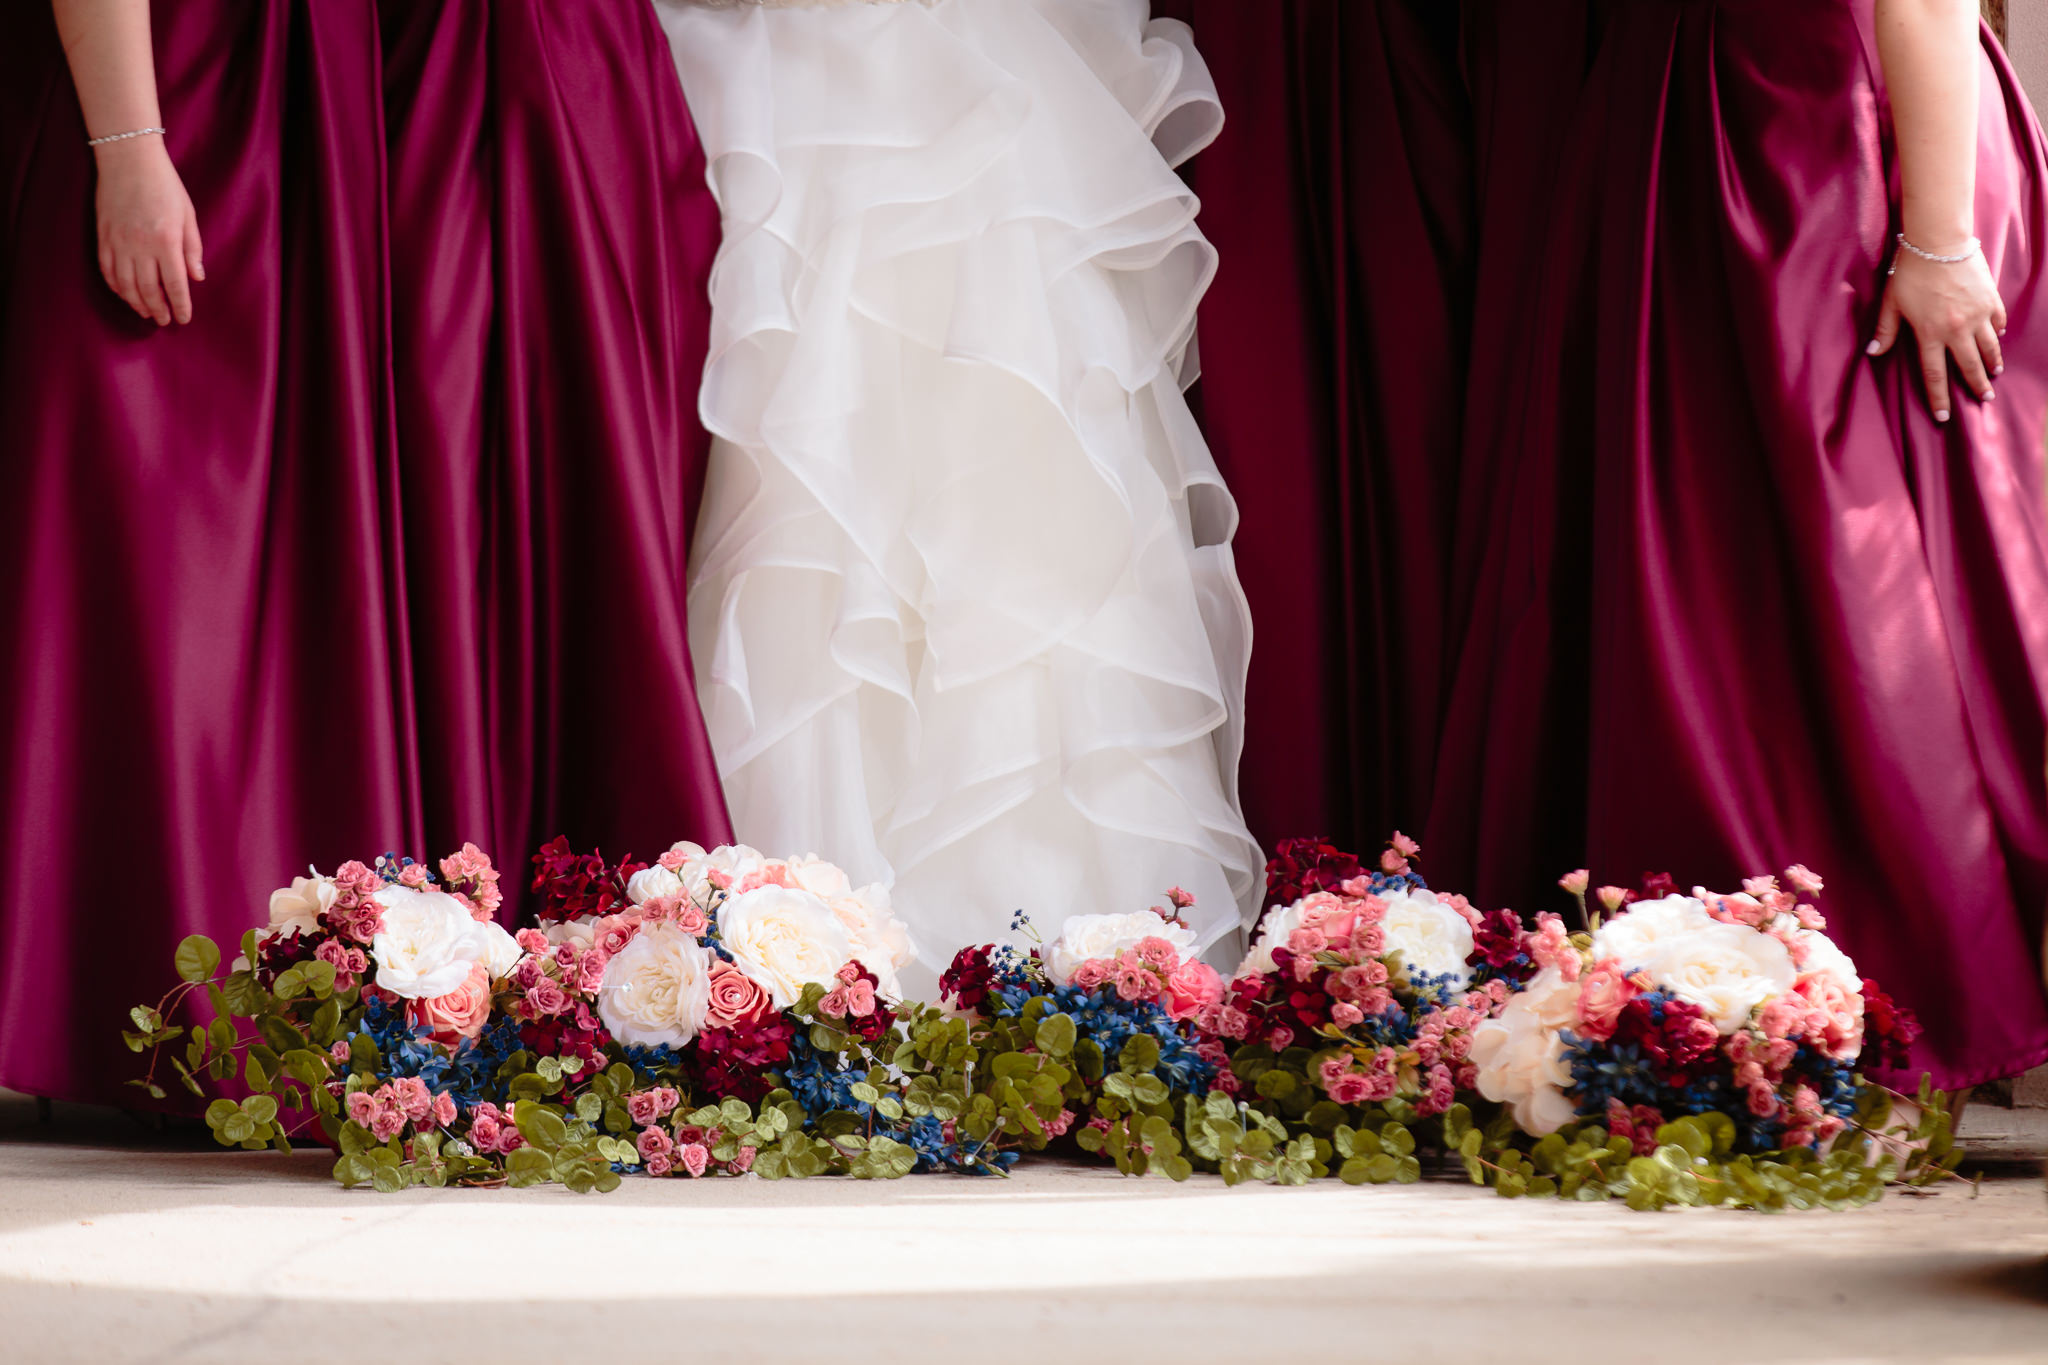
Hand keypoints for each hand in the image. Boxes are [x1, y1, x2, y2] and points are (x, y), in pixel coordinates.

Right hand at [93, 135, 202, 325]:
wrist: (128, 159)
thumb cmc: (165, 185)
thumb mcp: (188, 215)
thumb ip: (192, 249)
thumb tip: (196, 278)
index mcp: (166, 241)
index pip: (175, 284)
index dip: (180, 305)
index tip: (183, 319)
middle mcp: (140, 245)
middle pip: (148, 289)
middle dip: (158, 309)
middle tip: (163, 321)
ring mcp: (118, 241)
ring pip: (125, 284)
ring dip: (136, 302)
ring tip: (146, 312)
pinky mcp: (103, 236)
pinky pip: (107, 269)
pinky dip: (116, 286)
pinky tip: (125, 294)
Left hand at [1869, 243, 2005, 421]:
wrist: (1939, 241)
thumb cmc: (1910, 271)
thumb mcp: (1891, 302)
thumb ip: (1886, 330)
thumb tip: (1873, 353)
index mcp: (1930, 334)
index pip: (1934, 374)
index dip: (1939, 398)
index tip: (1944, 417)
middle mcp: (1956, 329)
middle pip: (1968, 366)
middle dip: (1976, 386)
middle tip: (1984, 400)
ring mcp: (1977, 314)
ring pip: (1988, 347)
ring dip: (1991, 363)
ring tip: (1994, 375)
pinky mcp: (1990, 299)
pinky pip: (1996, 322)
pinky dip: (1997, 334)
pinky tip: (1996, 340)